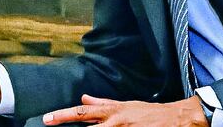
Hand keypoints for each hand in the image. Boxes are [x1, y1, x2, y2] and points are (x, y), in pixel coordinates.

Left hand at [43, 95, 207, 125]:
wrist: (175, 119)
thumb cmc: (148, 112)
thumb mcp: (124, 105)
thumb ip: (103, 104)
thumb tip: (84, 99)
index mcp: (112, 111)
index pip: (82, 113)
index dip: (63, 115)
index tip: (47, 119)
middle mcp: (115, 122)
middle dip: (69, 126)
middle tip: (50, 124)